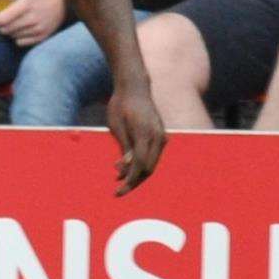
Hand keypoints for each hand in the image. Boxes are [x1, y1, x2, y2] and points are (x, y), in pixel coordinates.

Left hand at [0, 0, 65, 46]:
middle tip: (2, 17)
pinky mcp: (42, 37)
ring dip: (8, 29)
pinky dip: (17, 36)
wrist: (64, 1)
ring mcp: (38, 29)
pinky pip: (20, 42)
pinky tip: (22, 27)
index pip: (1, 19)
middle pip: (5, 29)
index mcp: (27, 3)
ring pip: (12, 36)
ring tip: (13, 20)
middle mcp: (33, 18)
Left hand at [106, 80, 164, 194]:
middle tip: (118, 189)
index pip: (140, 165)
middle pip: (148, 168)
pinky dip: (142, 163)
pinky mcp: (160, 135)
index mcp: (145, 133)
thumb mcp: (116, 126)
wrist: (135, 87)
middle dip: (134, 181)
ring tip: (118, 174)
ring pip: (152, 164)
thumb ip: (124, 147)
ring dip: (137, 173)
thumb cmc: (121, 104)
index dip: (129, 180)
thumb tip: (126, 168)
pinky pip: (153, 155)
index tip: (118, 191)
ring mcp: (161, 136)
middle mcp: (157, 136)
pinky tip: (127, 163)